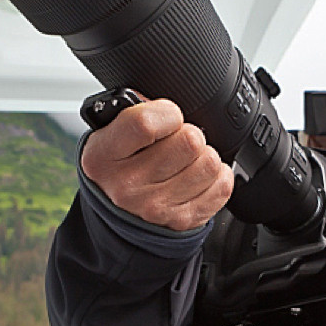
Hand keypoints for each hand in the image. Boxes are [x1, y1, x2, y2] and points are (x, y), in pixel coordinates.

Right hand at [81, 96, 233, 230]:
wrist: (116, 212)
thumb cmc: (118, 164)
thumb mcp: (109, 133)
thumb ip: (135, 112)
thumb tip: (169, 104)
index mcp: (103, 156)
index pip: (145, 123)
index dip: (167, 113)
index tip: (167, 116)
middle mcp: (127, 185)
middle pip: (190, 141)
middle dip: (189, 133)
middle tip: (177, 140)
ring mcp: (156, 206)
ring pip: (210, 163)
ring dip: (204, 156)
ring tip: (187, 160)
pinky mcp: (182, 221)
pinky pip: (223, 186)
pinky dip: (217, 177)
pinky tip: (196, 176)